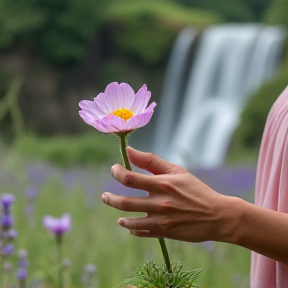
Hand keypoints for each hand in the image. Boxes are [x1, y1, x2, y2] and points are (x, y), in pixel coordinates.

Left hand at [102, 146, 234, 242]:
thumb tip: (130, 151)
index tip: (114, 170)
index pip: (130, 178)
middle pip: (124, 202)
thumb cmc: (196, 190)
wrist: (217, 215)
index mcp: (162, 184)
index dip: (117, 173)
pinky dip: (132, 229)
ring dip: (119, 216)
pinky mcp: (165, 233)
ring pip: (130, 221)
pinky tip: (131, 224)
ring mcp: (161, 220)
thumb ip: (152, 161)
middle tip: (104, 196)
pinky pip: (141, 233)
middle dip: (109, 198)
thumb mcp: (177, 171)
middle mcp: (159, 203)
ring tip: (117, 212)